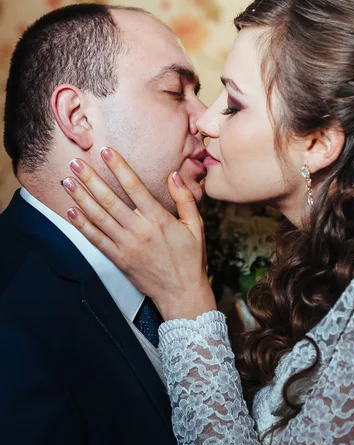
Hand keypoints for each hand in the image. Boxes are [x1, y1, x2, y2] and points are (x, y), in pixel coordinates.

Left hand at [61, 148, 215, 320]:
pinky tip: (71, 211)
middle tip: (75, 162)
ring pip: (98, 218)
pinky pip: (96, 240)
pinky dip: (82, 225)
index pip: (135, 187)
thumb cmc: (190, 258)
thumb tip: (173, 174)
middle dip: (90, 179)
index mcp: (159, 219)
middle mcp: (139, 230)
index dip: (119, 167)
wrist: (182, 293)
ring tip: (67, 181)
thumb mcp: (196, 226)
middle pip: (110, 200)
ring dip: (80, 198)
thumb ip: (185, 199)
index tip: (105, 151)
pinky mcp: (118, 259)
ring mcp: (126, 246)